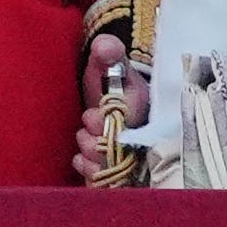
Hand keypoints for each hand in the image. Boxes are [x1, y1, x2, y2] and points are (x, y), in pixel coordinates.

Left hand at [69, 33, 148, 183]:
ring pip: (110, 167)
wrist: (110, 107)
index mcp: (144, 107)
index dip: (105, 122)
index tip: (90, 114)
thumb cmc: (110, 86)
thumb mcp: (108, 66)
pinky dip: (87, 170)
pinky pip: (104, 181)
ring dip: (89, 154)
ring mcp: (134, 157)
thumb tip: (105, 45)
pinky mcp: (121, 174)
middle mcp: (145, 135)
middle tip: (86, 130)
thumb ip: (107, 53)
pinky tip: (82, 159)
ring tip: (85, 139)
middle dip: (94, 140)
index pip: (130, 122)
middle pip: (119, 150)